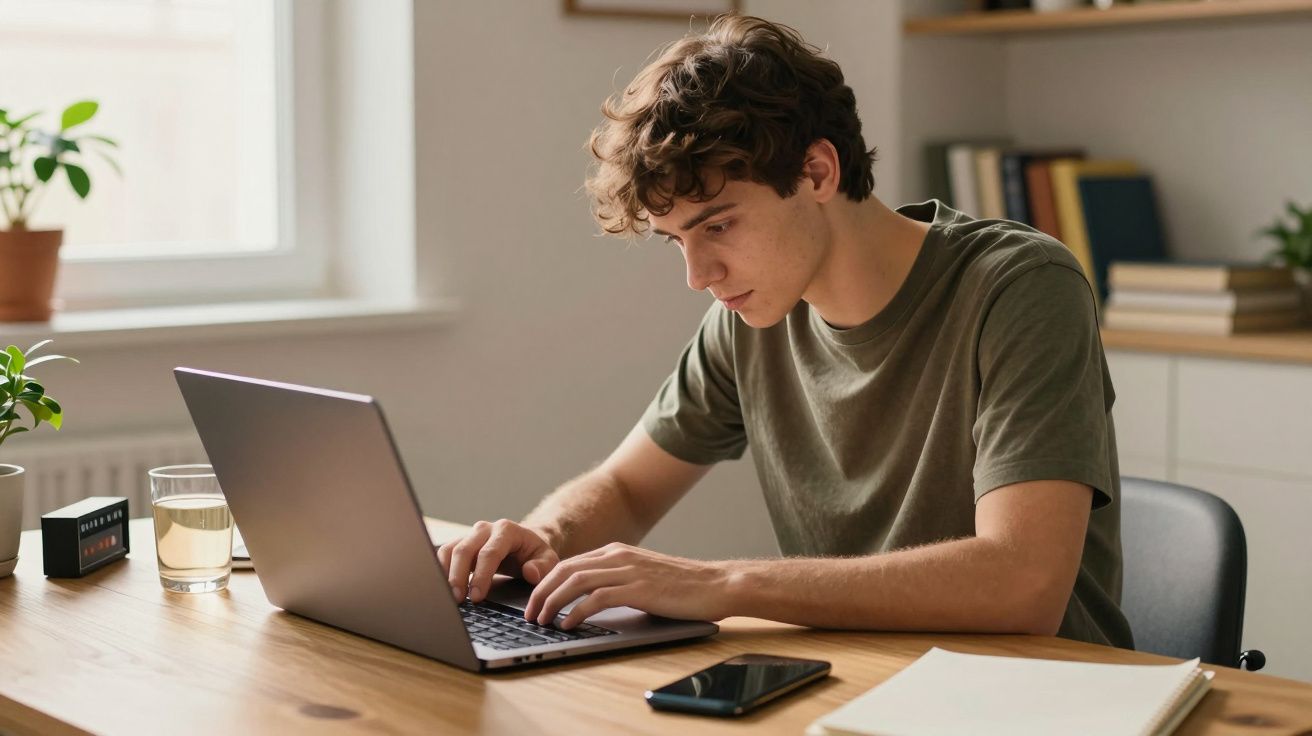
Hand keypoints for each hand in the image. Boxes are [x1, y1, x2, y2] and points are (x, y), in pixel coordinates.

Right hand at [437, 519, 559, 602]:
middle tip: (457, 600)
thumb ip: (542, 567)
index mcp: (507, 530)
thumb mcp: (548, 560)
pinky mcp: (460, 543)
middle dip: (459, 576)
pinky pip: (444, 554)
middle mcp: (485, 529)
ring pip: (450, 550)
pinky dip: (440, 570)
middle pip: (465, 549)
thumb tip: (530, 573)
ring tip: (448, 597)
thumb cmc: (535, 554)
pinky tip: (442, 588)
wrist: (524, 544)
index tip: (477, 596)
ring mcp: (470, 535)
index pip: (490, 552)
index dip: (481, 575)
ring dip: (445, 574)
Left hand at [523, 542, 729, 628]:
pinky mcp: (638, 588)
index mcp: (617, 551)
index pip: (569, 564)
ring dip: (552, 602)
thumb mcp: (642, 576)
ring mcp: (628, 570)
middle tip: (529, 614)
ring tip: (542, 620)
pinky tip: (569, 624)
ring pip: (575, 581)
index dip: (546, 583)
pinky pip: (597, 598)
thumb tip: (588, 602)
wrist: (716, 584)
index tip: (534, 602)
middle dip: (541, 592)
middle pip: (565, 570)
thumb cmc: (682, 586)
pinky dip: (577, 611)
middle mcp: (618, 556)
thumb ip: (617, 581)